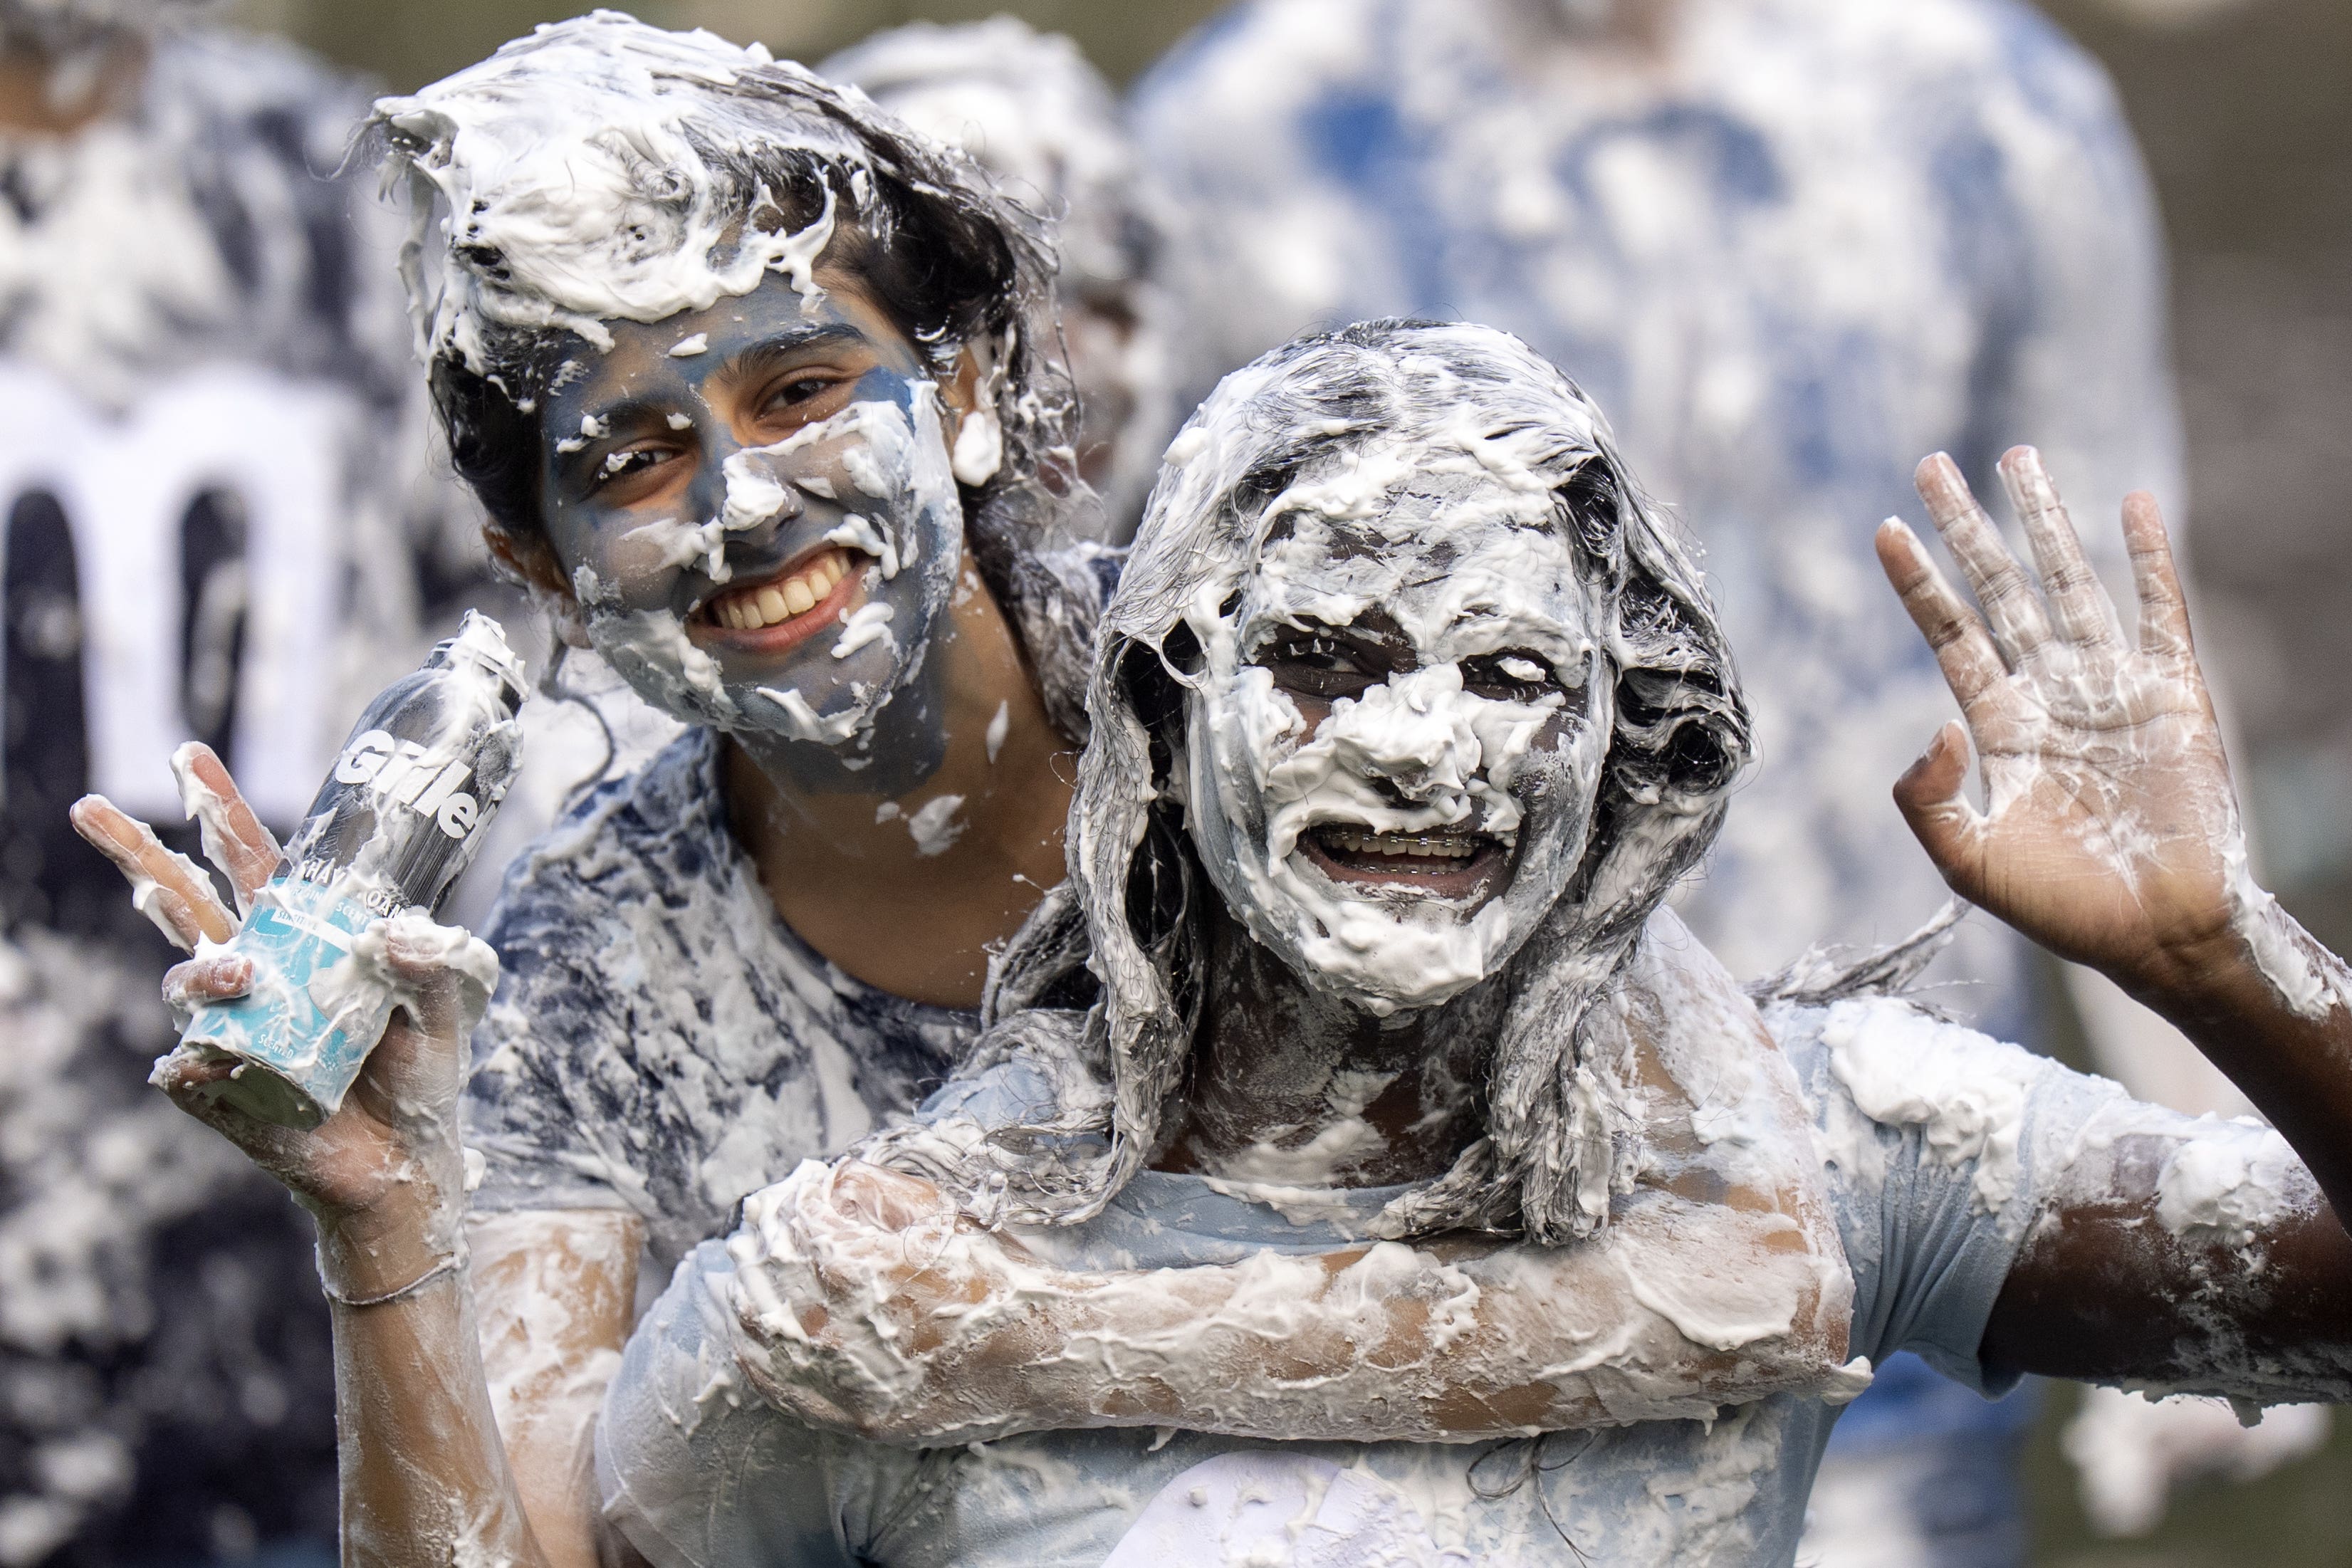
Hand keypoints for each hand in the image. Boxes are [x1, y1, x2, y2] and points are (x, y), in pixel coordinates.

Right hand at [71, 746, 490, 1294]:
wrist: (407, 1160)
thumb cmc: (420, 1071)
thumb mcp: (448, 1004)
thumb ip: (435, 962)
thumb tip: (394, 933)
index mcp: (304, 937)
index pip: (254, 861)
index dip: (221, 809)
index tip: (189, 756)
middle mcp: (257, 972)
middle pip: (181, 900)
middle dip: (138, 853)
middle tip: (90, 809)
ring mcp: (232, 1028)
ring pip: (184, 982)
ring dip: (204, 974)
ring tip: (240, 977)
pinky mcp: (220, 1091)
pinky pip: (186, 1069)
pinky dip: (195, 1064)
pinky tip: (210, 1065)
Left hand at [726, 1160, 1016, 1429]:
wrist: (1043, 1354)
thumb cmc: (998, 1277)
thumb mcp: (944, 1214)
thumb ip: (880, 1192)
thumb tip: (832, 1180)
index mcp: (861, 1266)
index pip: (798, 1224)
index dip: (790, 1198)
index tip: (792, 1186)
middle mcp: (843, 1327)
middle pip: (771, 1277)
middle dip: (759, 1241)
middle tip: (754, 1223)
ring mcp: (848, 1381)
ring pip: (767, 1337)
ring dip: (748, 1296)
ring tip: (745, 1272)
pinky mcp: (861, 1419)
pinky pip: (788, 1396)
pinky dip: (758, 1365)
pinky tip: (748, 1343)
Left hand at [1877, 448, 2240, 991]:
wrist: (2156, 932)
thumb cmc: (2059, 907)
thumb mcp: (1965, 863)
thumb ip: (1926, 799)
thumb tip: (1935, 726)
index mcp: (1997, 726)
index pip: (1947, 634)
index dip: (1918, 582)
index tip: (1884, 528)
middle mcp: (2048, 693)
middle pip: (1997, 590)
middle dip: (1967, 528)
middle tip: (1931, 463)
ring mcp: (2110, 688)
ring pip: (2068, 582)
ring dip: (2044, 520)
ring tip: (2016, 457)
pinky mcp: (2173, 694)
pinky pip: (2158, 611)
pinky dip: (2146, 557)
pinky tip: (2131, 504)